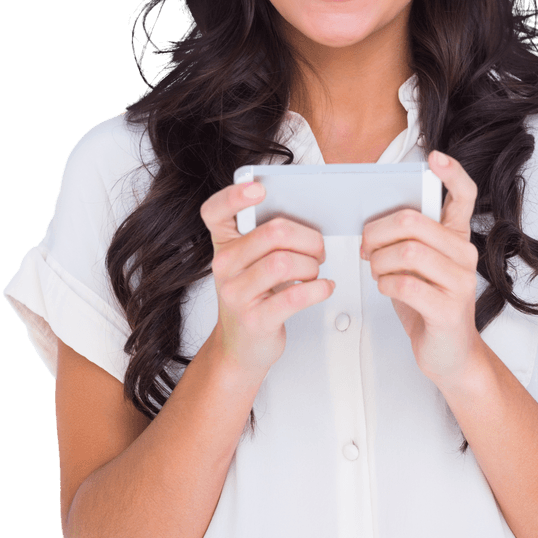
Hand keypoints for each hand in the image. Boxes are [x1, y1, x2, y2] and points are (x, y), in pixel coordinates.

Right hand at [200, 180, 333, 379]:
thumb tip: (302, 215)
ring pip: (286, 263)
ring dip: (312, 265)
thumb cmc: (251, 298)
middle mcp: (224, 267)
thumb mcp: (247, 263)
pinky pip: (295, 296)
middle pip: (273, 233)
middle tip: (316, 249)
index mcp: (222, 245)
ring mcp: (237, 294)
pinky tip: (323, 287)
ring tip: (314, 271)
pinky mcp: (256, 319)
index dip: (234, 196)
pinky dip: (319, 289)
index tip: (259, 190)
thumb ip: (264, 237)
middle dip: (307, 238)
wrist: (240, 347)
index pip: (215, 212)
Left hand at [360, 151, 479, 388]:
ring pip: (406, 252)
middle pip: (413, 222)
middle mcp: (464, 254)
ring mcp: (460, 282)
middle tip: (366, 247)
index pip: (464, 196)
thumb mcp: (418, 266)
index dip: (451, 173)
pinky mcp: (448, 308)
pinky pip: (404, 284)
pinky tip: (385, 288)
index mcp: (457, 238)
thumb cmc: (427, 305)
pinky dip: (385, 284)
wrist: (449, 354)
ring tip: (377, 271)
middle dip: (377, 232)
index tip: (435, 158)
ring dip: (379, 261)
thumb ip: (407, 240)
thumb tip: (373, 220)